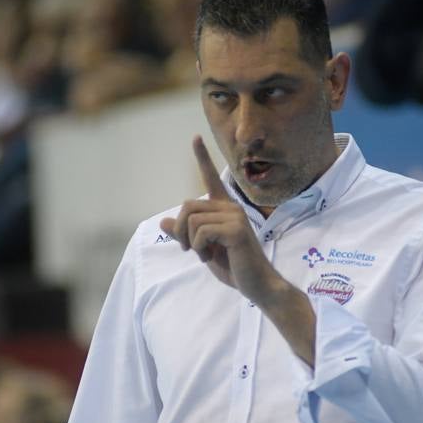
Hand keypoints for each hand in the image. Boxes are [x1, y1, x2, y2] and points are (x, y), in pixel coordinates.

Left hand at [159, 136, 279, 301]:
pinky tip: (210, 256)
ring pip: (192, 219)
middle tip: (187, 248)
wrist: (258, 285)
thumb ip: (186, 234)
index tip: (195, 137)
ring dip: (189, 242)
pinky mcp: (235, 229)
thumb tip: (164, 221)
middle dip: (180, 229)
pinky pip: (201, 232)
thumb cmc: (234, 267)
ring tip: (205, 254)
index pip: (212, 178)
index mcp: (225, 209)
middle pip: (188, 205)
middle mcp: (231, 207)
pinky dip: (198, 248)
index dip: (203, 158)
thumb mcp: (203, 250)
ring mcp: (235, 216)